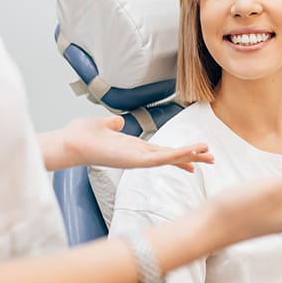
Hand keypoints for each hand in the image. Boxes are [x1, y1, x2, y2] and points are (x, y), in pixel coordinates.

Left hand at [39, 116, 213, 171]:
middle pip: (171, 156)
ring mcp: (137, 160)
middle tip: (212, 159)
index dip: (179, 153)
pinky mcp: (135, 161)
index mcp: (133, 148)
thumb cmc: (82, 136)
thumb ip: (112, 124)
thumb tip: (117, 121)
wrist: (70, 142)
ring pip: (170, 158)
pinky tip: (190, 153)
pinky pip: (160, 159)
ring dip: (189, 155)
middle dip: (192, 157)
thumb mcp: (103, 125)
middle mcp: (138, 156)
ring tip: (208, 154)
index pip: (162, 151)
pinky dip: (176, 156)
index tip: (195, 156)